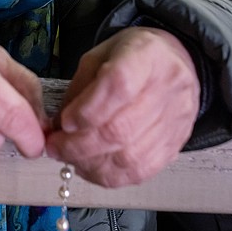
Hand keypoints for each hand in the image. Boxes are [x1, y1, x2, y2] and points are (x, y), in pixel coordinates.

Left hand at [45, 27, 199, 187]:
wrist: (171, 62)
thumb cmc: (130, 57)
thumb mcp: (99, 57)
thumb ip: (79, 89)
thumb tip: (59, 128)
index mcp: (146, 55)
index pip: (119, 86)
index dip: (87, 110)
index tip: (64, 123)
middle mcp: (168, 88)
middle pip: (121, 129)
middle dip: (79, 145)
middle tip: (55, 148)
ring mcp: (176, 119)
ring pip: (130, 157)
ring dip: (91, 163)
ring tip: (70, 158)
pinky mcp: (176, 144)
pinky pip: (140, 172)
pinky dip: (109, 175)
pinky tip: (91, 167)